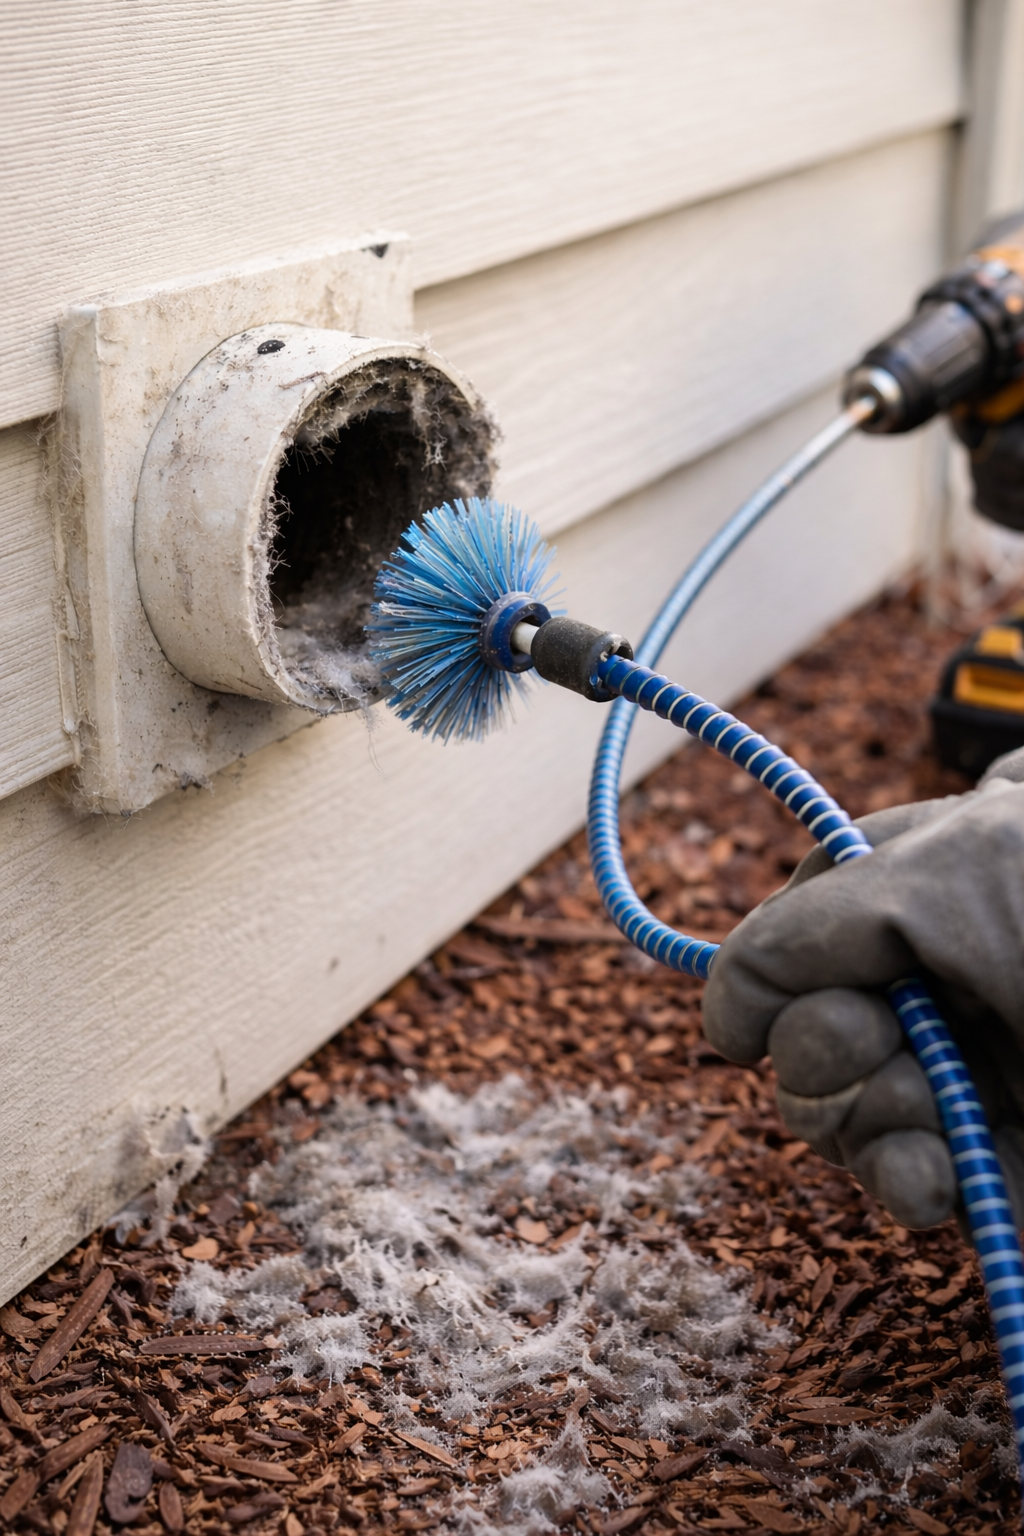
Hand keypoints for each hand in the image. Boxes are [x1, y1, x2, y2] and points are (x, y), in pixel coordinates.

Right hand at [702, 750, 1023, 1229]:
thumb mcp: (961, 876)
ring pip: (830, 1102)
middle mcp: (949, 975)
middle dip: (823, 1044)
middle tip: (887, 1043)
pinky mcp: (1000, 1155)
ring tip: (932, 1113)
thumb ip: (817, 916)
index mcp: (947, 880)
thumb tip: (722, 1010)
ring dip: (859, 1116)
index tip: (808, 989)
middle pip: (803, 1015)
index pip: (806, 915)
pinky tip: (936, 1180)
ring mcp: (974, 1066)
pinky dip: (897, 1181)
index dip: (785, 961)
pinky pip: (896, 1176)